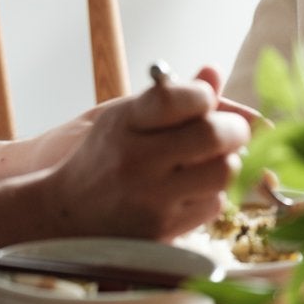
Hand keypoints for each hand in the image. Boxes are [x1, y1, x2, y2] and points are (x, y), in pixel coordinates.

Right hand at [38, 64, 248, 239]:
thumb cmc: (107, 156)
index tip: (205, 100)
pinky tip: (190, 190)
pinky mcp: (163, 229)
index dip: (204, 95)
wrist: (68, 214)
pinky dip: (211, 193)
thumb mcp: (128, 118)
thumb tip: (215, 74)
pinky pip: (214, 204)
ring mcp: (150, 198)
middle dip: (235, 129)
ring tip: (210, 161)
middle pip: (214, 135)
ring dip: (227, 163)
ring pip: (223, 172)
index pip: (179, 97)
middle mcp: (137, 160)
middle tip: (232, 131)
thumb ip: (174, 96)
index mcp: (126, 123)